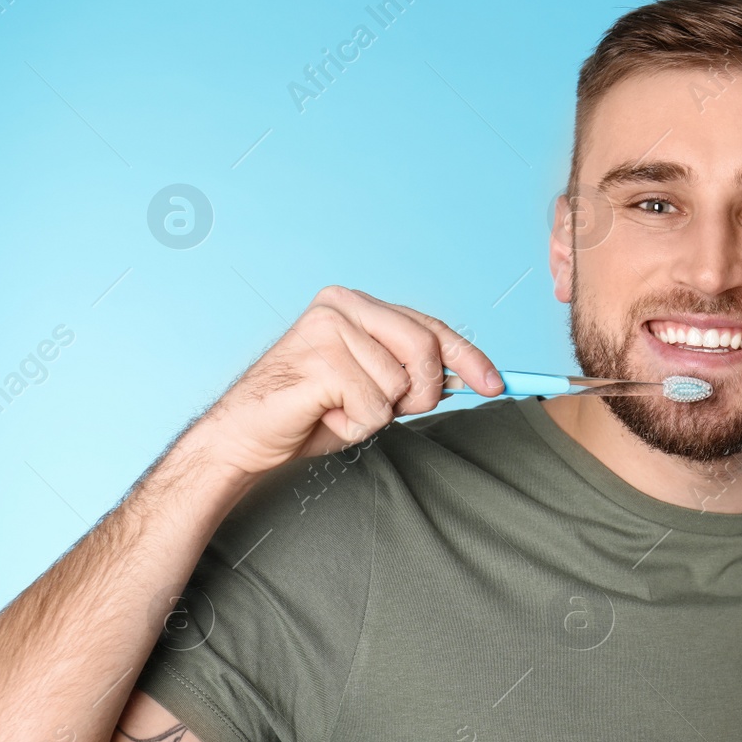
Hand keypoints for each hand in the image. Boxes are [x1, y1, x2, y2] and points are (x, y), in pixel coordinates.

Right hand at [185, 285, 503, 479]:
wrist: (247, 437)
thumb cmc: (311, 412)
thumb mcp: (375, 386)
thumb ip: (415, 373)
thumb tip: (472, 377)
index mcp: (356, 304)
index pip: (430, 326)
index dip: (468, 357)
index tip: (495, 383)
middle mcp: (341, 306)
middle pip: (425, 349)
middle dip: (421, 393)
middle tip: (388, 409)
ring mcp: (327, 329)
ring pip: (399, 385)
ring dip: (376, 414)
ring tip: (339, 409)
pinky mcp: (317, 361)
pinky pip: (373, 407)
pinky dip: (355, 425)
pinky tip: (324, 416)